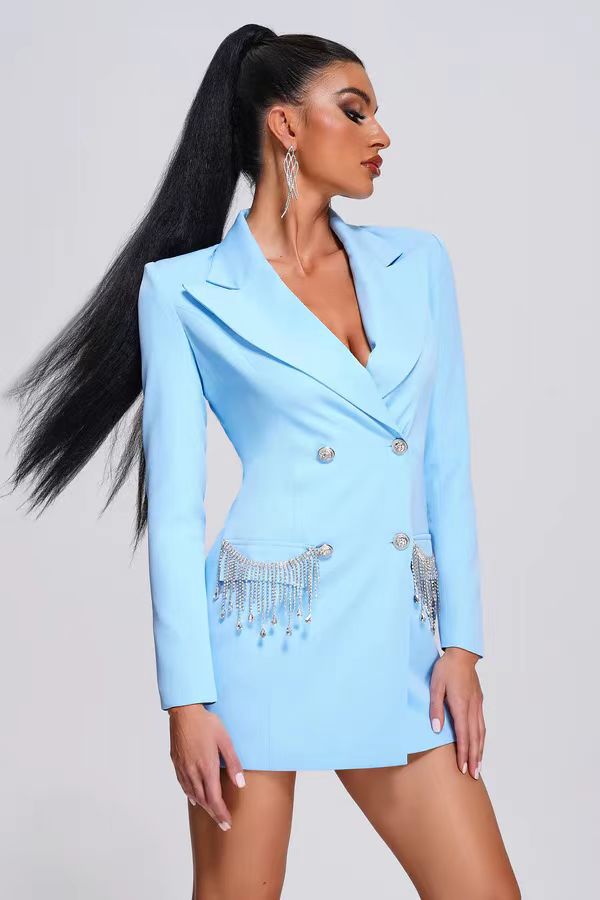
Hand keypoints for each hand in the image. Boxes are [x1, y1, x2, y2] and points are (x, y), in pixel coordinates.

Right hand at [167, 704, 245, 829]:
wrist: (184, 712)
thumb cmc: (207, 723)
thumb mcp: (225, 740)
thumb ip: (233, 763)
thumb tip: (241, 784)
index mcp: (207, 768)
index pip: (214, 799)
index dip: (221, 813)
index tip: (227, 823)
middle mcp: (193, 772)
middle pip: (204, 800)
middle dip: (214, 814)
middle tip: (222, 824)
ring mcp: (183, 768)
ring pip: (193, 794)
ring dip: (203, 806)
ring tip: (212, 813)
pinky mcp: (177, 763)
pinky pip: (184, 785)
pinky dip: (190, 795)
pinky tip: (194, 798)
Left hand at [429, 647, 484, 778]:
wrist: (462, 654)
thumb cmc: (446, 668)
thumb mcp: (435, 686)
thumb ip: (435, 708)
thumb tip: (436, 729)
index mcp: (461, 704)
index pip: (463, 734)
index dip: (463, 753)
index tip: (462, 768)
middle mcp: (472, 707)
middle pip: (475, 737)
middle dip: (474, 758)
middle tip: (473, 775)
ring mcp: (477, 704)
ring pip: (481, 732)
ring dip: (480, 750)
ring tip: (478, 766)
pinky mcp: (478, 701)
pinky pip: (481, 724)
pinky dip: (481, 738)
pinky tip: (479, 744)